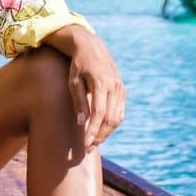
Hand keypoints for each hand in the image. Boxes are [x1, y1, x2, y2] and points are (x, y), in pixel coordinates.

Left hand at [53, 29, 125, 150]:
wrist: (91, 48)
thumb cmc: (78, 65)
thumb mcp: (73, 81)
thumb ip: (79, 101)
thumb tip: (81, 123)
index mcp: (101, 83)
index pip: (99, 113)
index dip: (93, 131)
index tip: (85, 144)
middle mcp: (114, 86)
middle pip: (111, 119)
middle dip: (100, 136)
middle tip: (88, 147)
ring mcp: (120, 88)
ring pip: (117, 118)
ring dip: (106, 132)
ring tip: (93, 142)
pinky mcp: (122, 90)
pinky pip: (120, 112)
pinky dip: (111, 124)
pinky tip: (101, 130)